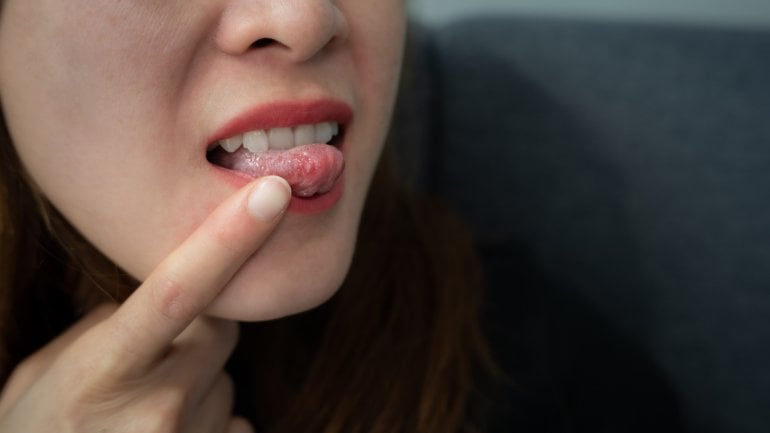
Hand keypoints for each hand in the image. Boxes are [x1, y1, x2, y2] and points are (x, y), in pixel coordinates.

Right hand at [0, 176, 291, 432]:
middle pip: (220, 331)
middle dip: (199, 332)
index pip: (177, 291)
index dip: (226, 238)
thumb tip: (170, 298)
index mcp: (101, 371)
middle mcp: (154, 409)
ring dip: (200, 387)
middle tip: (154, 360)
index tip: (271, 193)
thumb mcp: (49, 372)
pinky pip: (236, 425)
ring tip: (145, 417)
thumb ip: (109, 327)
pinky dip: (212, 425)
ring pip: (227, 382)